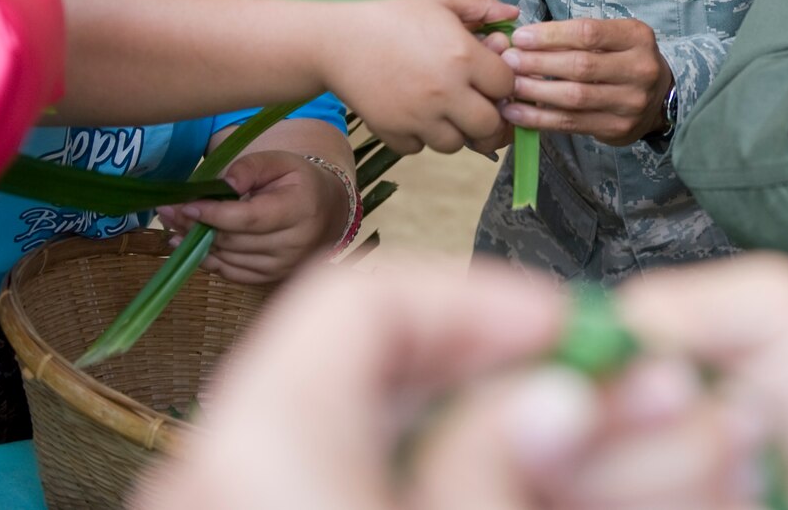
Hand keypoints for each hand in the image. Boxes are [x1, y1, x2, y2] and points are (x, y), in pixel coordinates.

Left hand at [135, 258, 569, 509]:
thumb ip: (505, 462)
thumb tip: (562, 396)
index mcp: (260, 445)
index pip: (367, 298)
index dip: (480, 299)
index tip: (564, 333)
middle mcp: (214, 469)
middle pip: (357, 357)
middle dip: (477, 361)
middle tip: (572, 391)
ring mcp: (214, 504)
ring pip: (345, 419)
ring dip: (451, 417)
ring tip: (544, 449)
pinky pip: (323, 472)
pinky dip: (405, 464)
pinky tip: (480, 488)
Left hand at [159, 149, 350, 284]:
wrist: (326, 211)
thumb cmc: (298, 182)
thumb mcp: (279, 162)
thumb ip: (249, 167)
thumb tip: (222, 184)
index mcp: (300, 209)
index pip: (250, 218)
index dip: (214, 214)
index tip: (185, 206)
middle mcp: (294, 244)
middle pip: (233, 240)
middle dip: (195, 226)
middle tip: (166, 210)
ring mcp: (282, 266)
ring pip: (227, 258)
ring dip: (194, 243)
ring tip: (173, 224)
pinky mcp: (269, 279)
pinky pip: (229, 272)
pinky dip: (205, 259)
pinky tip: (187, 244)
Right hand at [321, 0, 518, 155]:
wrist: (331, 35)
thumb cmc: (387, 10)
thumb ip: (479, 5)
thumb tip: (512, 17)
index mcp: (462, 57)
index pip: (507, 86)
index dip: (504, 82)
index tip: (492, 75)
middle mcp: (445, 93)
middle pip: (489, 127)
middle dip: (489, 116)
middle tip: (478, 103)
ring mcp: (417, 118)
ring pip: (455, 144)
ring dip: (456, 130)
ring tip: (445, 108)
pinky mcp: (390, 132)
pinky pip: (418, 148)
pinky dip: (420, 137)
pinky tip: (415, 113)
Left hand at [500, 18, 674, 146]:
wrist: (657, 99)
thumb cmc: (623, 59)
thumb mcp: (613, 38)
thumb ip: (577, 37)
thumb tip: (524, 40)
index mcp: (637, 37)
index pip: (589, 33)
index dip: (551, 35)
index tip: (520, 37)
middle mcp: (640, 69)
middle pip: (581, 66)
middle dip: (538, 63)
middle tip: (507, 61)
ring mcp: (631, 103)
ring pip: (575, 98)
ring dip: (535, 91)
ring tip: (507, 85)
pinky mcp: (618, 129)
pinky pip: (571, 123)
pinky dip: (539, 118)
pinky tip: (516, 112)